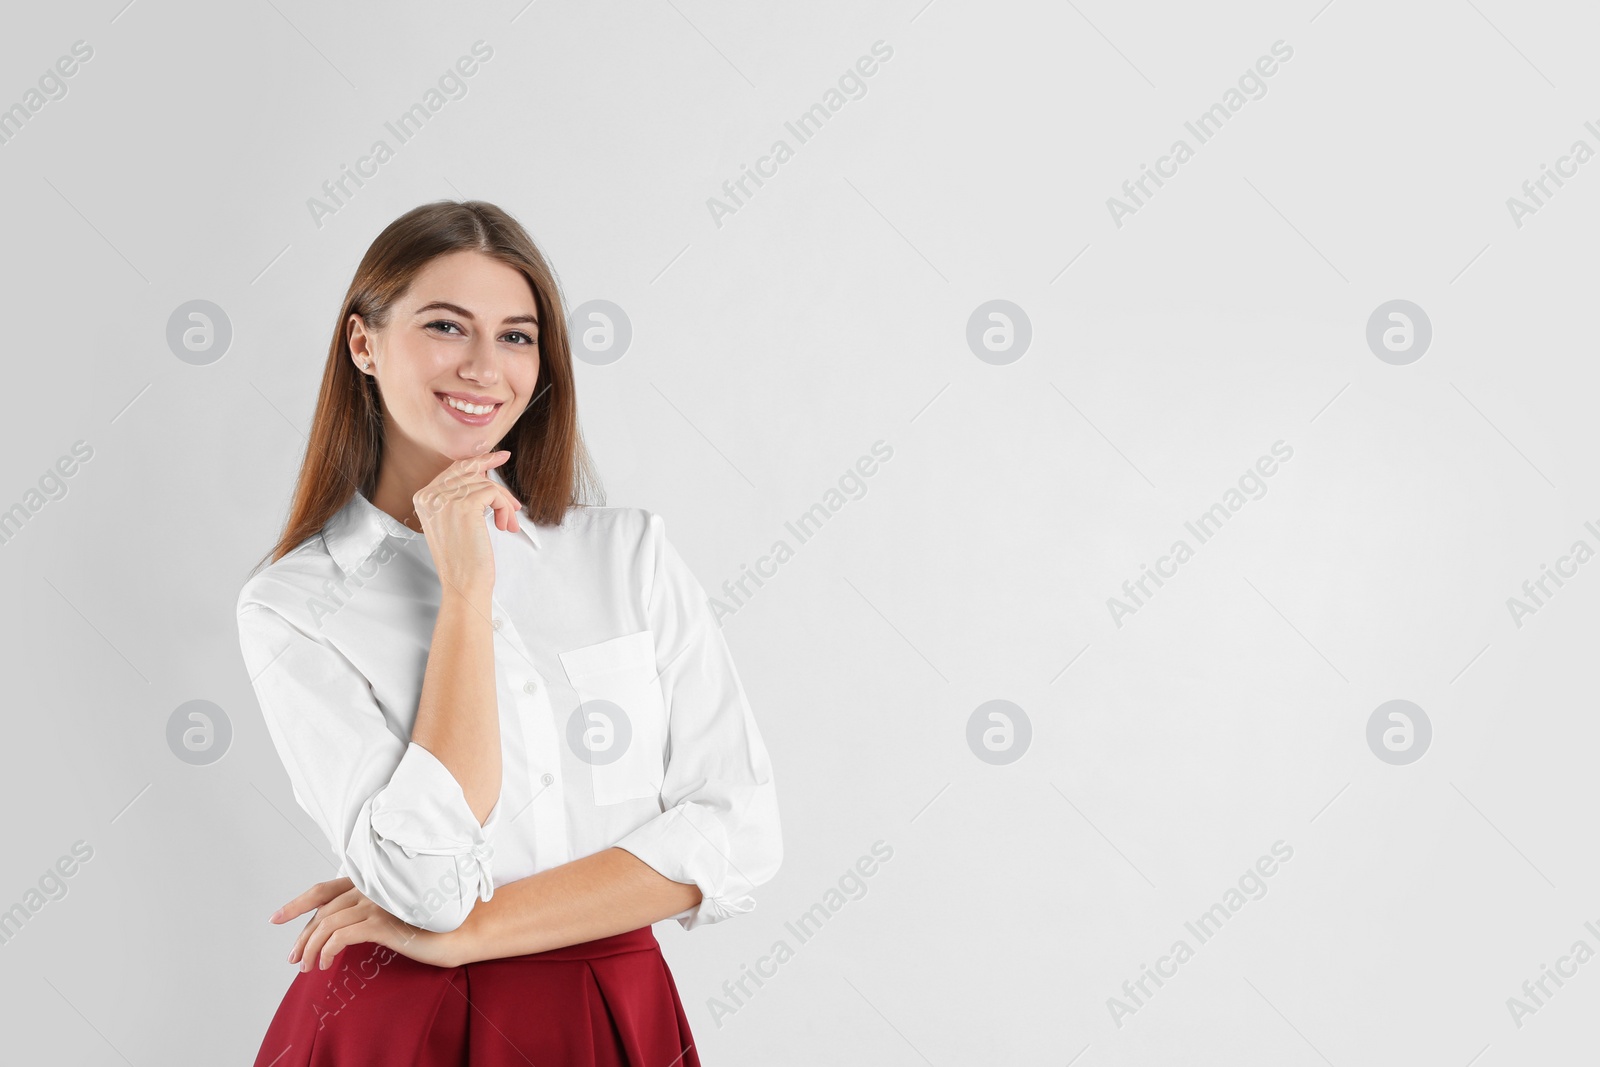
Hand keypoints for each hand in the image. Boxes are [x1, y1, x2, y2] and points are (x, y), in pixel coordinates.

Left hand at [269, 877, 462, 970]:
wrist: (456, 933)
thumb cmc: (428, 926)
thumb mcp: (392, 916)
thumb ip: (368, 912)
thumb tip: (336, 931)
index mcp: (371, 883)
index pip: (324, 889)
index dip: (298, 903)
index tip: (277, 917)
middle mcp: (371, 887)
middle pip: (321, 910)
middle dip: (301, 936)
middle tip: (294, 959)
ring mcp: (376, 902)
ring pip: (326, 923)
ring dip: (310, 948)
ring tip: (307, 968)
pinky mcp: (382, 921)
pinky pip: (340, 935)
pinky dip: (326, 950)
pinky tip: (325, 964)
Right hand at [413, 448, 523, 597]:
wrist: (463, 584)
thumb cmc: (463, 559)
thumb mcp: (456, 522)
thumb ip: (461, 496)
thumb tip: (483, 471)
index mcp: (423, 498)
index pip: (454, 469)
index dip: (479, 461)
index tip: (500, 456)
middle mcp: (430, 495)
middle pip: (471, 472)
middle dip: (497, 485)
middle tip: (513, 503)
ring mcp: (444, 498)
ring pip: (485, 483)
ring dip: (504, 504)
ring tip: (507, 524)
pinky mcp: (464, 505)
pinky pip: (493, 493)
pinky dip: (505, 508)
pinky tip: (504, 525)